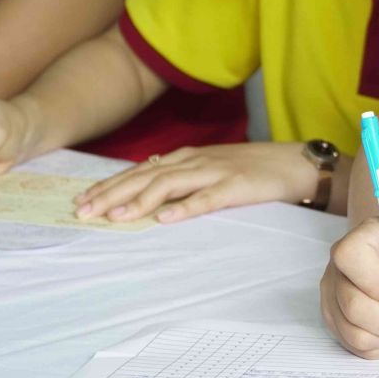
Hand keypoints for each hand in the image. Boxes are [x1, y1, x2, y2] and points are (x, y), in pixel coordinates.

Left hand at [76, 142, 318, 223]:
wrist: (295, 163)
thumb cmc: (253, 169)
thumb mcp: (211, 169)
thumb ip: (183, 179)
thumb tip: (151, 196)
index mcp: (187, 158)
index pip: (140, 171)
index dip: (110, 185)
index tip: (83, 201)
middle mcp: (195, 161)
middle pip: (146, 176)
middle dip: (112, 194)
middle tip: (84, 212)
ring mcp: (215, 172)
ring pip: (169, 185)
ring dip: (139, 201)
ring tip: (116, 217)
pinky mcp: (237, 186)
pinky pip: (206, 198)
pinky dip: (184, 208)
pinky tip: (165, 219)